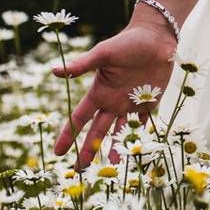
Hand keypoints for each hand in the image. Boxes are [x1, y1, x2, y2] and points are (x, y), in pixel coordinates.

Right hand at [52, 9, 176, 167]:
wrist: (155, 38)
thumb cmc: (127, 42)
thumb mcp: (103, 54)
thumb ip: (82, 65)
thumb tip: (54, 71)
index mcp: (99, 92)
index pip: (79, 119)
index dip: (68, 135)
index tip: (58, 153)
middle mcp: (113, 102)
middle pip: (97, 132)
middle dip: (88, 150)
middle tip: (80, 170)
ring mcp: (131, 105)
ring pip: (119, 133)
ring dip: (114, 150)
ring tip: (111, 169)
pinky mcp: (150, 104)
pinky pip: (143, 126)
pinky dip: (139, 139)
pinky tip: (135, 154)